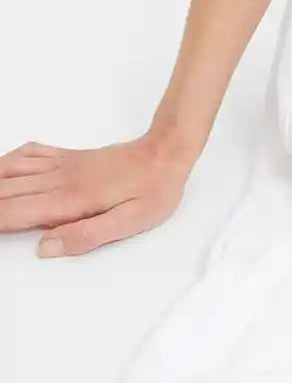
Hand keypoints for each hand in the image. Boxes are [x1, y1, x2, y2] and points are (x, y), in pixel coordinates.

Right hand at [0, 132, 193, 257]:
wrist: (167, 151)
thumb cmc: (152, 190)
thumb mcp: (128, 223)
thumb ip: (85, 236)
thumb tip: (46, 248)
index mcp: (70, 200)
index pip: (15, 212)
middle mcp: (60, 179)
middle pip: (7, 191)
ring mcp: (64, 166)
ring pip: (13, 169)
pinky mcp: (71, 158)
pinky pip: (32, 154)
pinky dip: (9, 161)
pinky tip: (4, 167)